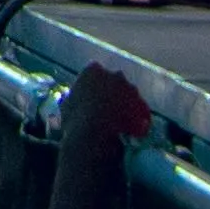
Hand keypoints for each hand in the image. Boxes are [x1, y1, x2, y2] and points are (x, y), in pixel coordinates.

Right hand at [50, 63, 153, 182]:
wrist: (94, 138)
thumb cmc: (74, 121)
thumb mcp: (66, 106)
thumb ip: (72, 98)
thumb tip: (71, 100)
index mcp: (92, 70)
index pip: (95, 73)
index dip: (94, 87)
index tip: (93, 99)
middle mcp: (114, 74)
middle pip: (115, 82)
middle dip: (114, 93)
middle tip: (108, 111)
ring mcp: (131, 89)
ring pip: (130, 96)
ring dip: (127, 107)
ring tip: (121, 125)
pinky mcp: (143, 105)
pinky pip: (141, 112)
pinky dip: (138, 120)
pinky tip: (131, 133)